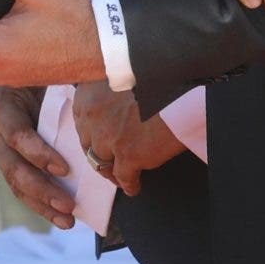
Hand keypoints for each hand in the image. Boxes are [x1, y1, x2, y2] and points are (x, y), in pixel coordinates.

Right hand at [0, 85, 74, 227]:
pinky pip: (22, 189)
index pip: (17, 135)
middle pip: (13, 167)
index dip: (38, 154)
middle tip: (68, 204)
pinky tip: (63, 218)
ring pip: (16, 184)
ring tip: (68, 220)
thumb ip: (65, 87)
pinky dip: (42, 205)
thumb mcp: (49, 75)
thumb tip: (96, 101)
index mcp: (2, 104)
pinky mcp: (8, 162)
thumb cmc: (43, 74)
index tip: (65, 169)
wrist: (25, 77)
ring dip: (43, 205)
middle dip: (42, 189)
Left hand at [72, 80, 185, 195]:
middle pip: (88, 143)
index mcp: (91, 91)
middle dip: (98, 154)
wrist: (183, 90)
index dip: (90, 132)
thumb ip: (110, 93)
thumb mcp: (125, 77)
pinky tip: (134, 186)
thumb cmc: (160, 79)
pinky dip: (129, 184)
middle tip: (107, 162)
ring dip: (110, 172)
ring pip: (102, 163)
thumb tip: (111, 110)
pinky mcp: (128, 154)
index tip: (96, 139)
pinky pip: (123, 177)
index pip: (80, 118)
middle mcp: (94, 113)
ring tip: (119, 177)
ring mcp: (109, 136)